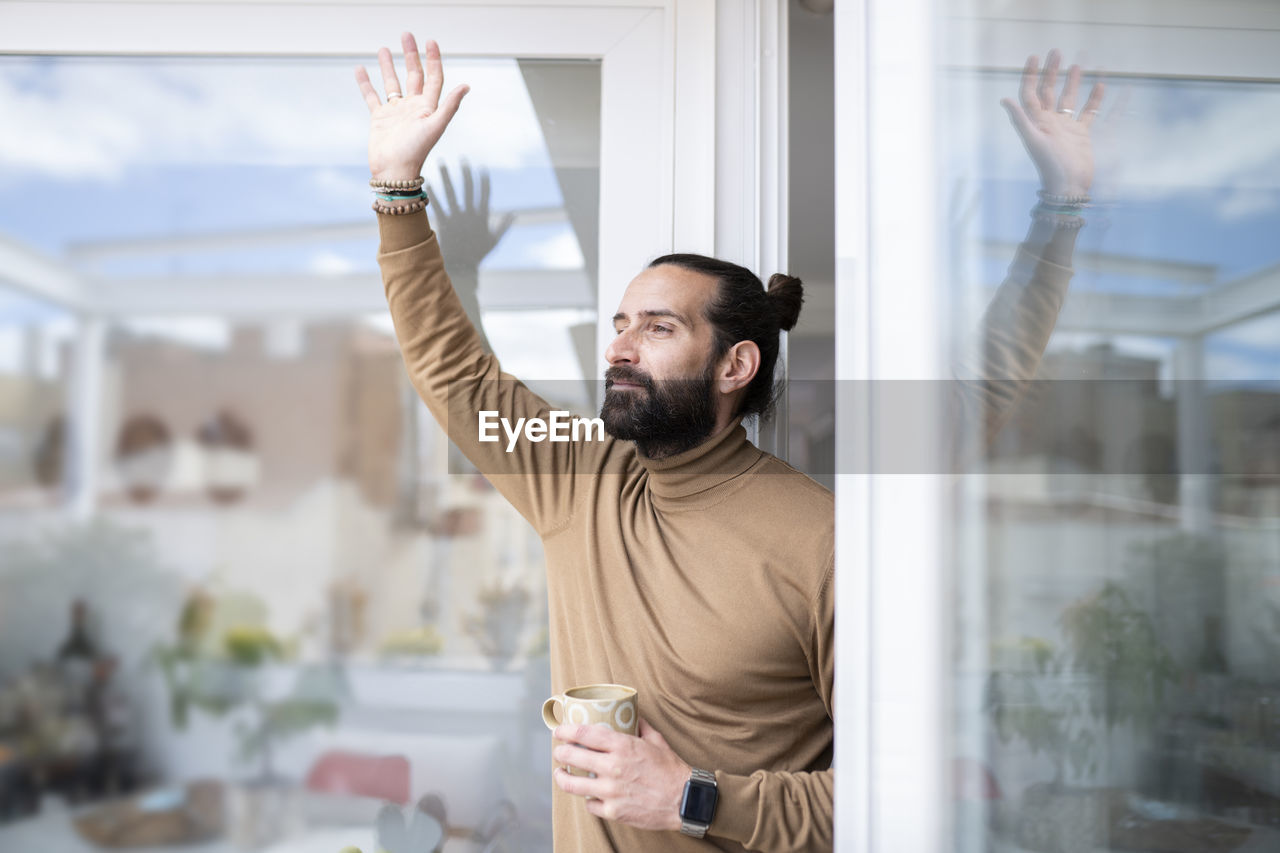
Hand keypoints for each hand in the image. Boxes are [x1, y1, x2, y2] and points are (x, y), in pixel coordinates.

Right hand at [355, 33, 469, 181]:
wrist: (394, 171)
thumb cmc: (415, 151)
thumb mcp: (435, 126)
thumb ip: (449, 105)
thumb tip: (466, 86)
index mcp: (428, 107)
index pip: (433, 77)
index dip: (433, 59)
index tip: (430, 41)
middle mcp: (413, 107)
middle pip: (413, 75)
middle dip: (410, 55)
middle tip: (406, 35)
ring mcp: (396, 112)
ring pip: (392, 83)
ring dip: (388, 66)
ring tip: (383, 48)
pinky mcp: (380, 118)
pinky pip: (372, 96)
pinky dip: (366, 83)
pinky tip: (360, 69)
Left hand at [429, 162, 515, 270]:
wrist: (463, 267)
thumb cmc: (478, 254)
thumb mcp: (494, 240)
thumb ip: (504, 226)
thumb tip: (514, 214)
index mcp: (481, 217)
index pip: (484, 194)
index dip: (483, 181)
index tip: (481, 168)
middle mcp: (469, 214)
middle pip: (467, 189)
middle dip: (465, 173)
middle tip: (463, 159)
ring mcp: (456, 218)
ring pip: (451, 192)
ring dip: (447, 176)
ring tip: (442, 162)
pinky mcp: (444, 223)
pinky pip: (438, 205)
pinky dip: (433, 193)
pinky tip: (427, 182)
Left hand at [552, 719, 690, 831]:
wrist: (684, 800)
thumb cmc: (671, 769)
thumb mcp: (656, 740)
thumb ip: (640, 726)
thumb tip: (631, 714)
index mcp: (623, 746)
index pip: (585, 733)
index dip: (566, 731)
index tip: (559, 731)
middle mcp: (613, 768)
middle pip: (573, 756)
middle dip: (561, 752)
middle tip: (559, 751)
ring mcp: (611, 791)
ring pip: (573, 784)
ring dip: (562, 777)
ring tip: (560, 774)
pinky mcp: (613, 811)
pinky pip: (589, 804)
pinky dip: (588, 799)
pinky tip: (589, 795)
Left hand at [1000, 49, 1103, 196]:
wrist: (1068, 186)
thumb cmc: (1050, 166)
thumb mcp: (1034, 141)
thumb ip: (1020, 120)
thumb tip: (1005, 99)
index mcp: (1036, 121)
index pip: (1030, 93)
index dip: (1030, 75)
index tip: (1034, 56)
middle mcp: (1049, 122)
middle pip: (1048, 91)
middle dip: (1051, 72)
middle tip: (1056, 52)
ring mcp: (1065, 127)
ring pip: (1068, 98)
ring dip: (1072, 81)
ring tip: (1077, 64)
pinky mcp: (1081, 134)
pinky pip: (1088, 112)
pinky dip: (1094, 99)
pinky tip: (1101, 84)